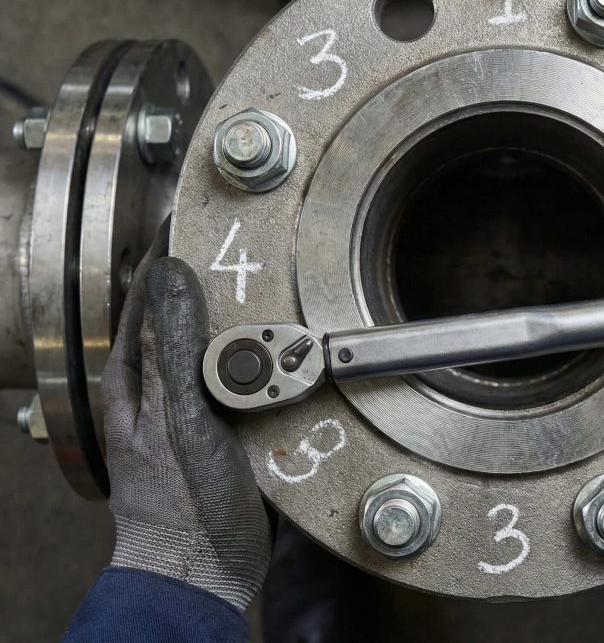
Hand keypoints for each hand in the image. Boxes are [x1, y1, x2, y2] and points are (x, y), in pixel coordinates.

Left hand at [102, 234, 270, 610]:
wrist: (204, 566)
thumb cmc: (181, 502)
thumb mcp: (178, 418)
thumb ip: (174, 346)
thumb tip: (170, 272)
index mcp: (133, 375)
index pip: (150, 291)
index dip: (173, 250)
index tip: (203, 214)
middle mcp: (159, 383)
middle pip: (189, 312)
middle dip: (220, 277)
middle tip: (258, 243)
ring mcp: (192, 404)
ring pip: (222, 341)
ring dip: (250, 316)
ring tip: (284, 285)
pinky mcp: (225, 423)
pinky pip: (246, 374)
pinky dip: (268, 356)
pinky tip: (293, 347)